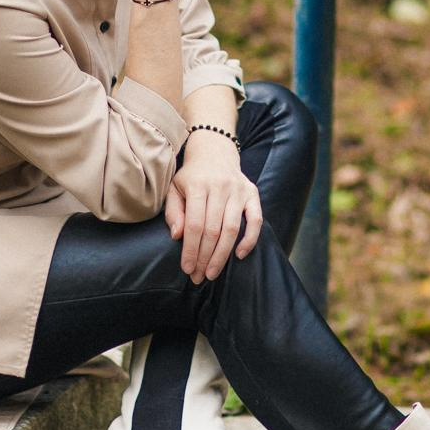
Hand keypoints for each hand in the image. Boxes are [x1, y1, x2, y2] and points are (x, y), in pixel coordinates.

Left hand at [165, 152, 261, 283]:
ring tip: (213, 272)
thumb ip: (173, 212)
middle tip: (198, 277)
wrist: (214, 152)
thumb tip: (177, 236)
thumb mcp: (174, 189)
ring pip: (232, 229)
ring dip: (222, 255)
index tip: (187, 268)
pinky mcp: (253, 193)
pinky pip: (256, 220)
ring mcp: (239, 190)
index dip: (191, 249)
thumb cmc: (191, 177)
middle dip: (205, 257)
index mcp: (198, 185)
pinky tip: (240, 255)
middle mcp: (220, 186)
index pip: (195, 224)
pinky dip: (249, 239)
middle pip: (213, 230)